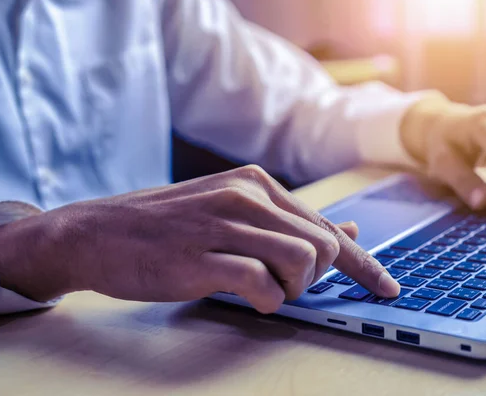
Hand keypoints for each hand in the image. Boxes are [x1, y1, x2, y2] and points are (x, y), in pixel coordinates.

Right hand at [0, 165, 398, 312]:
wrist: (98, 232)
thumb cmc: (167, 227)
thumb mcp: (231, 211)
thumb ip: (288, 222)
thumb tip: (346, 233)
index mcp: (256, 184)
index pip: (328, 227)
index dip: (365, 264)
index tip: (388, 288)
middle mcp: (245, 196)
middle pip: (323, 247)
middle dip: (315, 279)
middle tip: (281, 284)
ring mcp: (223, 225)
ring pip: (302, 264)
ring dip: (291, 290)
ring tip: (262, 289)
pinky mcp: (201, 258)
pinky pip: (262, 286)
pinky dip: (264, 301)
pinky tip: (245, 296)